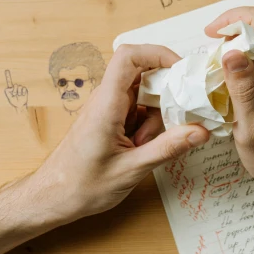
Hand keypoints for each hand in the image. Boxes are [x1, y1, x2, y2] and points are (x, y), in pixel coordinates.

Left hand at [4, 70, 27, 110]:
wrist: (20, 105)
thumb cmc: (14, 101)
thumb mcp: (9, 97)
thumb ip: (7, 92)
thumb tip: (10, 87)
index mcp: (10, 88)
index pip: (9, 81)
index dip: (7, 75)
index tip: (6, 70)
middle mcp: (15, 87)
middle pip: (15, 85)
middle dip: (15, 91)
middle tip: (15, 95)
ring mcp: (20, 88)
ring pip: (19, 87)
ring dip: (19, 93)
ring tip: (19, 96)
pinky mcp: (24, 90)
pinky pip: (23, 89)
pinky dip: (22, 93)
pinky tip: (22, 95)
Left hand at [33, 44, 209, 222]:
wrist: (52, 198)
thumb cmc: (81, 185)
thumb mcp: (131, 169)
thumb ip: (168, 148)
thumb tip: (201, 131)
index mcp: (107, 104)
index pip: (129, 56)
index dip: (158, 54)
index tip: (182, 71)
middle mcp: (106, 100)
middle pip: (144, 76)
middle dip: (165, 96)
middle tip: (173, 123)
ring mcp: (108, 109)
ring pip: (144, 96)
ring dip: (155, 117)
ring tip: (145, 147)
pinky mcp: (110, 120)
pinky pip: (137, 111)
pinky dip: (147, 126)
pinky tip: (140, 150)